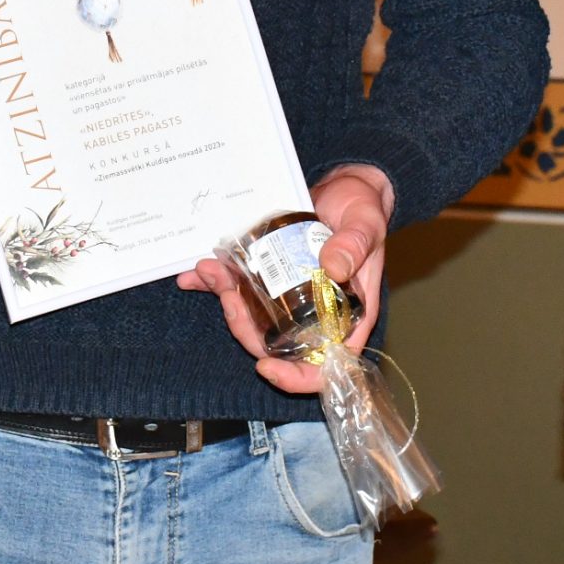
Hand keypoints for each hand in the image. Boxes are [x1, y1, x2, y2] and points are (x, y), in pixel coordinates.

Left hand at [176, 164, 392, 392]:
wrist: (344, 186)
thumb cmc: (365, 210)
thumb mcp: (366, 223)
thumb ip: (354, 244)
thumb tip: (332, 267)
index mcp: (347, 315)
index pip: (326, 365)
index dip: (297, 377)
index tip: (267, 365)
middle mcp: (316, 312)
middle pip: (278, 344)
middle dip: (246, 329)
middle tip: (230, 298)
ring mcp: (290, 295)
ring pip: (254, 318)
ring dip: (227, 302)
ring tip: (212, 272)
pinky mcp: (270, 273)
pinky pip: (241, 287)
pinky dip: (215, 283)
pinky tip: (197, 272)